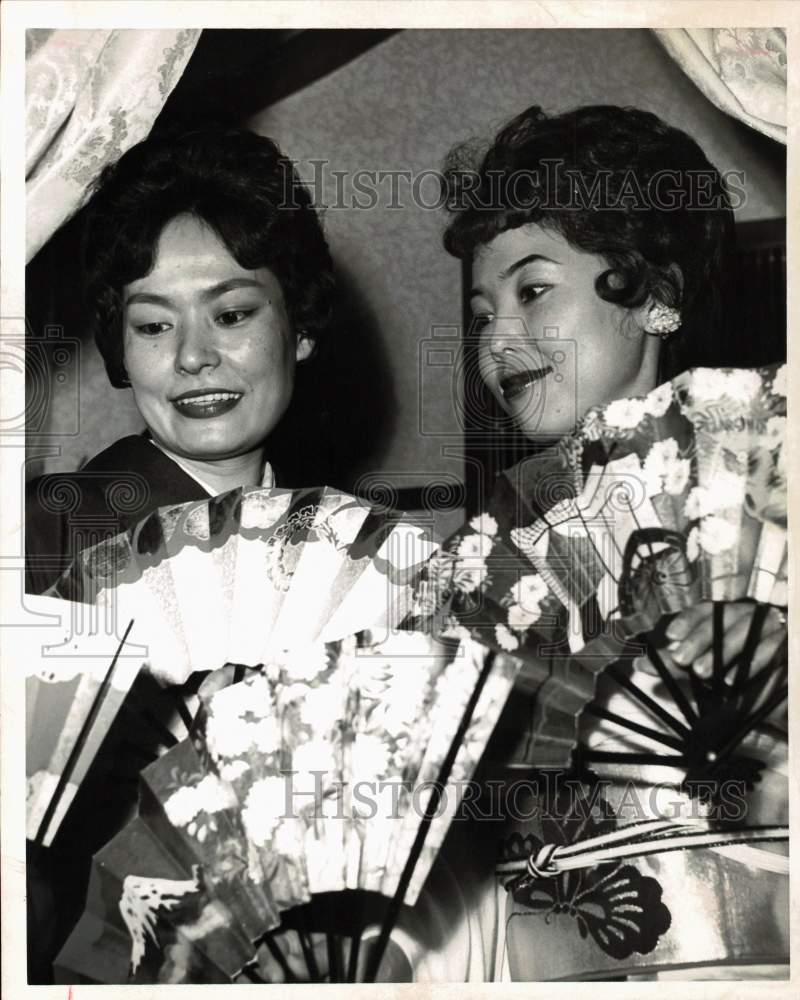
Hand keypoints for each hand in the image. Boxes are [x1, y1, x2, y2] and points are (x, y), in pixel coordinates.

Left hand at [634, 601, 786, 679]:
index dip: (687, 620)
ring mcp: (767, 626)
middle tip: (682, 659)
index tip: (670, 635)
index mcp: (723, 615)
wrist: (773, 687)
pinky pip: (769, 648)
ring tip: (702, 672)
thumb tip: (640, 665)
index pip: (704, 610)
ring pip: (744, 631)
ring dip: (722, 652)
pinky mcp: (784, 642)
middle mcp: (744, 615)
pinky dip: (750, 664)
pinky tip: (732, 679)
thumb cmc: (733, 670)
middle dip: (700, 639)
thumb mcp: (702, 664)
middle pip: (721, 618)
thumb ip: (675, 664)